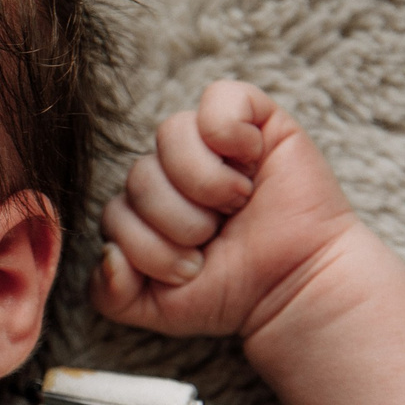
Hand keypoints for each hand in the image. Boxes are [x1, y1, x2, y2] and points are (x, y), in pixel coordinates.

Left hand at [90, 80, 361, 338]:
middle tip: (215, 237)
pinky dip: (229, 132)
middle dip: (177, 221)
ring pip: (170, 133)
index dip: (147, 247)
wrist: (295, 287)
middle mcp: (172, 171)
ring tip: (235, 204)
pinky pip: (219, 97)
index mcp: (145, 207)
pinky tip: (250, 161)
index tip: (192, 268)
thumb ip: (110, 295)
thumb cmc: (231, 291)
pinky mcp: (255, 119)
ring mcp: (211, 143)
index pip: (114, 211)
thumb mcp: (157, 307)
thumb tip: (108, 253)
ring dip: (203, 181)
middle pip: (139, 174)